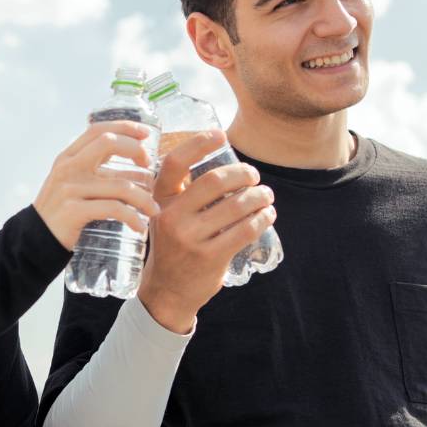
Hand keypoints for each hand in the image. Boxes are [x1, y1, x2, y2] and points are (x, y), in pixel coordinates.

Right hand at [33, 121, 159, 249]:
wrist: (36, 239)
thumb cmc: (61, 211)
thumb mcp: (72, 182)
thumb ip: (96, 169)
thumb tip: (136, 163)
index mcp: (68, 157)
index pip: (97, 130)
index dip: (124, 127)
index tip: (146, 133)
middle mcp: (68, 168)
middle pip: (108, 143)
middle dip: (135, 150)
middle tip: (149, 166)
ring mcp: (70, 189)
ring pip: (120, 186)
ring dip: (144, 198)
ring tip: (153, 210)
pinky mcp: (74, 211)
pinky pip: (114, 210)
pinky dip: (132, 218)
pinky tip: (139, 226)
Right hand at [137, 129, 275, 332]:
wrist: (167, 292)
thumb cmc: (174, 247)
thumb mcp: (167, 217)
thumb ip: (185, 194)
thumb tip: (225, 166)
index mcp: (160, 201)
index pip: (176, 163)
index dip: (199, 144)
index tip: (220, 135)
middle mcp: (172, 217)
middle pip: (215, 180)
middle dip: (243, 174)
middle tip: (254, 176)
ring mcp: (191, 239)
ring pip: (236, 205)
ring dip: (259, 196)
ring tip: (266, 196)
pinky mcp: (210, 257)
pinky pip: (245, 229)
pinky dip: (262, 218)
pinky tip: (267, 214)